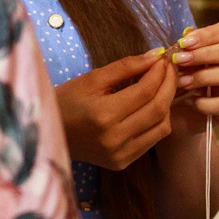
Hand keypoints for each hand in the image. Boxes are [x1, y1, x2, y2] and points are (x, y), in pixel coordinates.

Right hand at [56, 50, 176, 169]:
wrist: (48, 133)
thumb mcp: (92, 79)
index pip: (146, 90)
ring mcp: (120, 155)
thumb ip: (126, 66)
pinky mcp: (122, 163)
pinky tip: (152, 107)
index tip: (164, 58)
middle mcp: (114, 139)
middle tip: (170, 69)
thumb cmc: (66, 101)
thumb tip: (156, 55)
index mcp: (103, 115)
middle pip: (158, 109)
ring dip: (167, 104)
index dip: (160, 72)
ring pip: (162, 127)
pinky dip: (158, 122)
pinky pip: (152, 141)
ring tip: (162, 87)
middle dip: (170, 85)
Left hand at [169, 21, 218, 134]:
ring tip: (182, 82)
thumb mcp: (174, 64)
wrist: (175, 115)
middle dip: (205, 54)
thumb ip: (180, 50)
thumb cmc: (176, 84)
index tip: (184, 42)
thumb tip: (183, 39)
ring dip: (205, 76)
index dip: (207, 34)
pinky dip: (206, 103)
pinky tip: (191, 102)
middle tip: (180, 60)